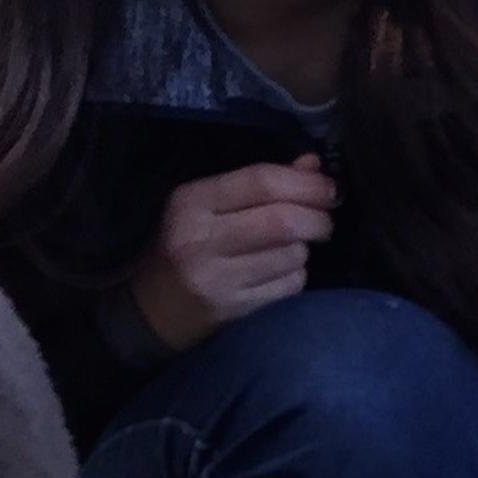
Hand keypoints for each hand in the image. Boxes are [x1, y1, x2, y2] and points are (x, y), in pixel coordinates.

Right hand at [129, 156, 335, 352]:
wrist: (149, 311)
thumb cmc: (182, 246)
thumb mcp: (207, 205)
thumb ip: (258, 183)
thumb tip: (312, 166)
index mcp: (192, 203)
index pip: (261, 182)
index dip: (305, 182)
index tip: (327, 188)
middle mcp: (202, 240)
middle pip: (283, 221)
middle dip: (318, 218)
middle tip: (324, 220)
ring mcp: (218, 280)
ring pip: (291, 255)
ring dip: (304, 249)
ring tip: (290, 248)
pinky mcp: (234, 311)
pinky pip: (289, 286)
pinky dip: (296, 275)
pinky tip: (278, 273)